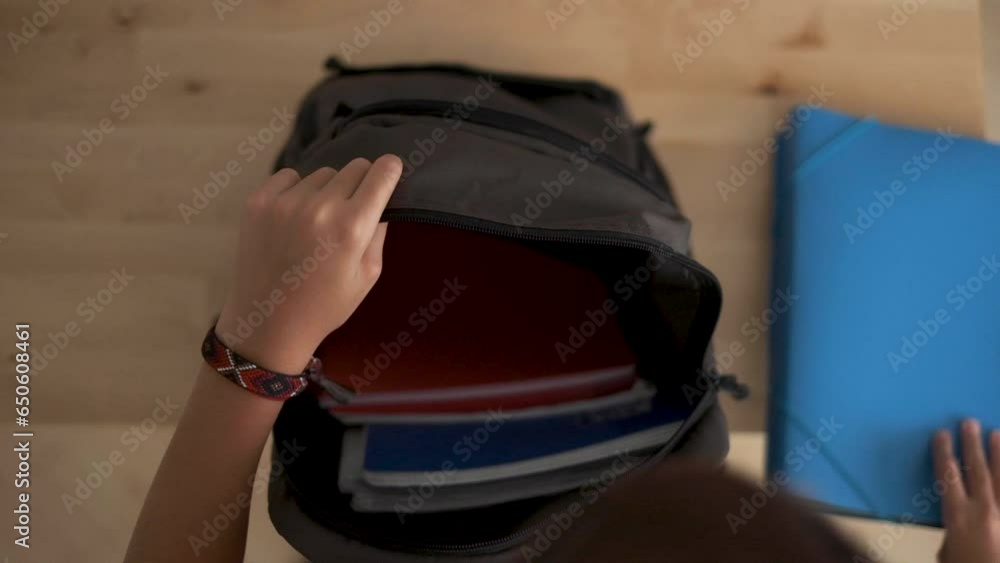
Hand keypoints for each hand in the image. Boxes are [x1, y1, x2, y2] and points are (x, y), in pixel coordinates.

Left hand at [215, 155, 401, 373]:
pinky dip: (296, 190)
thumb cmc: (325, 305)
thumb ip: (379, 233)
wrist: (268, 323)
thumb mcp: (367, 276)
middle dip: (360, 184)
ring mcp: (285, 202)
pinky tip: (294, 218)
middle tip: (351, 211)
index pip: (381, 173)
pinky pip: (289, 177)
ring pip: (322, 174)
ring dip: (327, 190)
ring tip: (318, 222)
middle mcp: (320, 207)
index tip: (390, 172)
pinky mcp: (258, 202)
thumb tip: (383, 199)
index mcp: (352, 227)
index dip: (390, 170)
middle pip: (354, 168)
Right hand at [934, 419, 999, 562]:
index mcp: (959, 517)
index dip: (943, 453)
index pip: (948, 476)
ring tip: (998, 434)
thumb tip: (956, 530)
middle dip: (972, 445)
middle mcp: (984, 511)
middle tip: (969, 422)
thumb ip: (953, 535)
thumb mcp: (947, 555)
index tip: (941, 433)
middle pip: (978, 471)